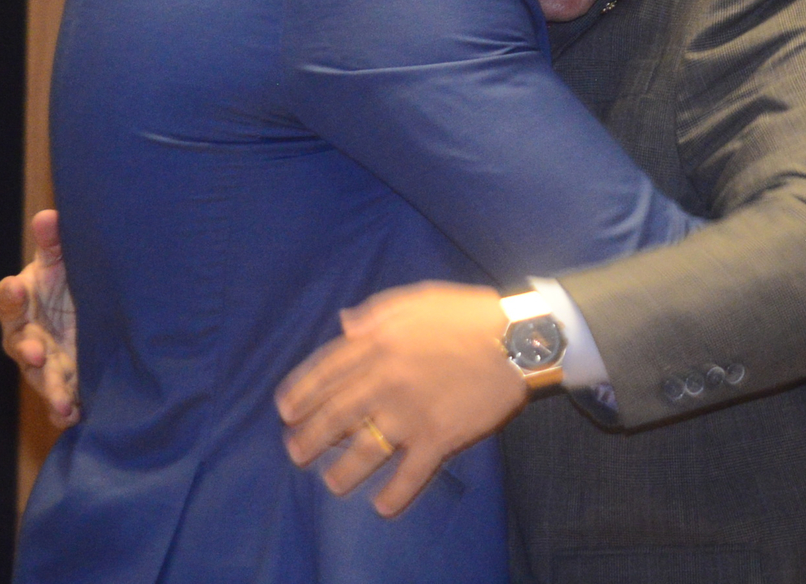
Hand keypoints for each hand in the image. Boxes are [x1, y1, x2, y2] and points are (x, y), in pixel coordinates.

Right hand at [0, 209, 79, 427]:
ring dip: (49, 389)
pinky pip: (58, 402)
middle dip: (27, 349)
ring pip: (39, 378)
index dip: (10, 295)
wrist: (90, 314)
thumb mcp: (62, 262)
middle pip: (19, 345)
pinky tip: (74, 416)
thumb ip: (55, 243)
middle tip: (37, 352)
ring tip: (62, 399)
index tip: (16, 286)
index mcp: (22, 304)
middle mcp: (27, 336)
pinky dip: (64, 411)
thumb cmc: (65, 285)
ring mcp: (44, 363)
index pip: (7, 300)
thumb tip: (49, 216)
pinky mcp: (63, 383)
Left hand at [276, 281, 524, 517]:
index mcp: (378, 343)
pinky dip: (395, 493)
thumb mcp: (416, 299)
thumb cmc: (468, 314)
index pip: (326, 371)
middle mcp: (385, 380)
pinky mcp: (438, 437)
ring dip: (343, 471)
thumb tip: (344, 325)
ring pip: (364, 450)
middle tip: (296, 452)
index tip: (286, 411)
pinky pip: (410, 473)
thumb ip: (376, 312)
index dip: (302, 393)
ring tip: (332, 483)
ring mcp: (410, 412)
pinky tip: (383, 506)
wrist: (518, 339)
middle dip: (310, 437)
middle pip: (336, 415)